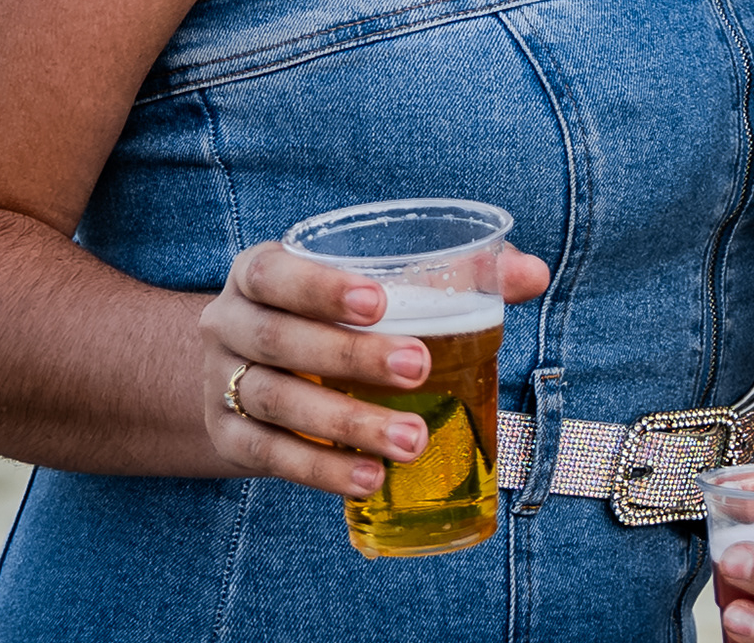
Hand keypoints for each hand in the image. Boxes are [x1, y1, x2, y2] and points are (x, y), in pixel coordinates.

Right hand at [196, 238, 551, 495]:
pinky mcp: (228, 438)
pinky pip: (272, 455)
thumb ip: (447, 276)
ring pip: (276, 402)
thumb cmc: (322, 318)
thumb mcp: (362, 286)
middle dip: (351, 357)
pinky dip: (321, 470)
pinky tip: (370, 480)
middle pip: (280, 339)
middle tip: (419, 369)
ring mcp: (221, 383)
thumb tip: (532, 273)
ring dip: (346, 423)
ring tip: (412, 442)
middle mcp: (230, 323)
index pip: (277, 272)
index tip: (379, 302)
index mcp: (259, 272)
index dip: (322, 287)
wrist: (231, 372)